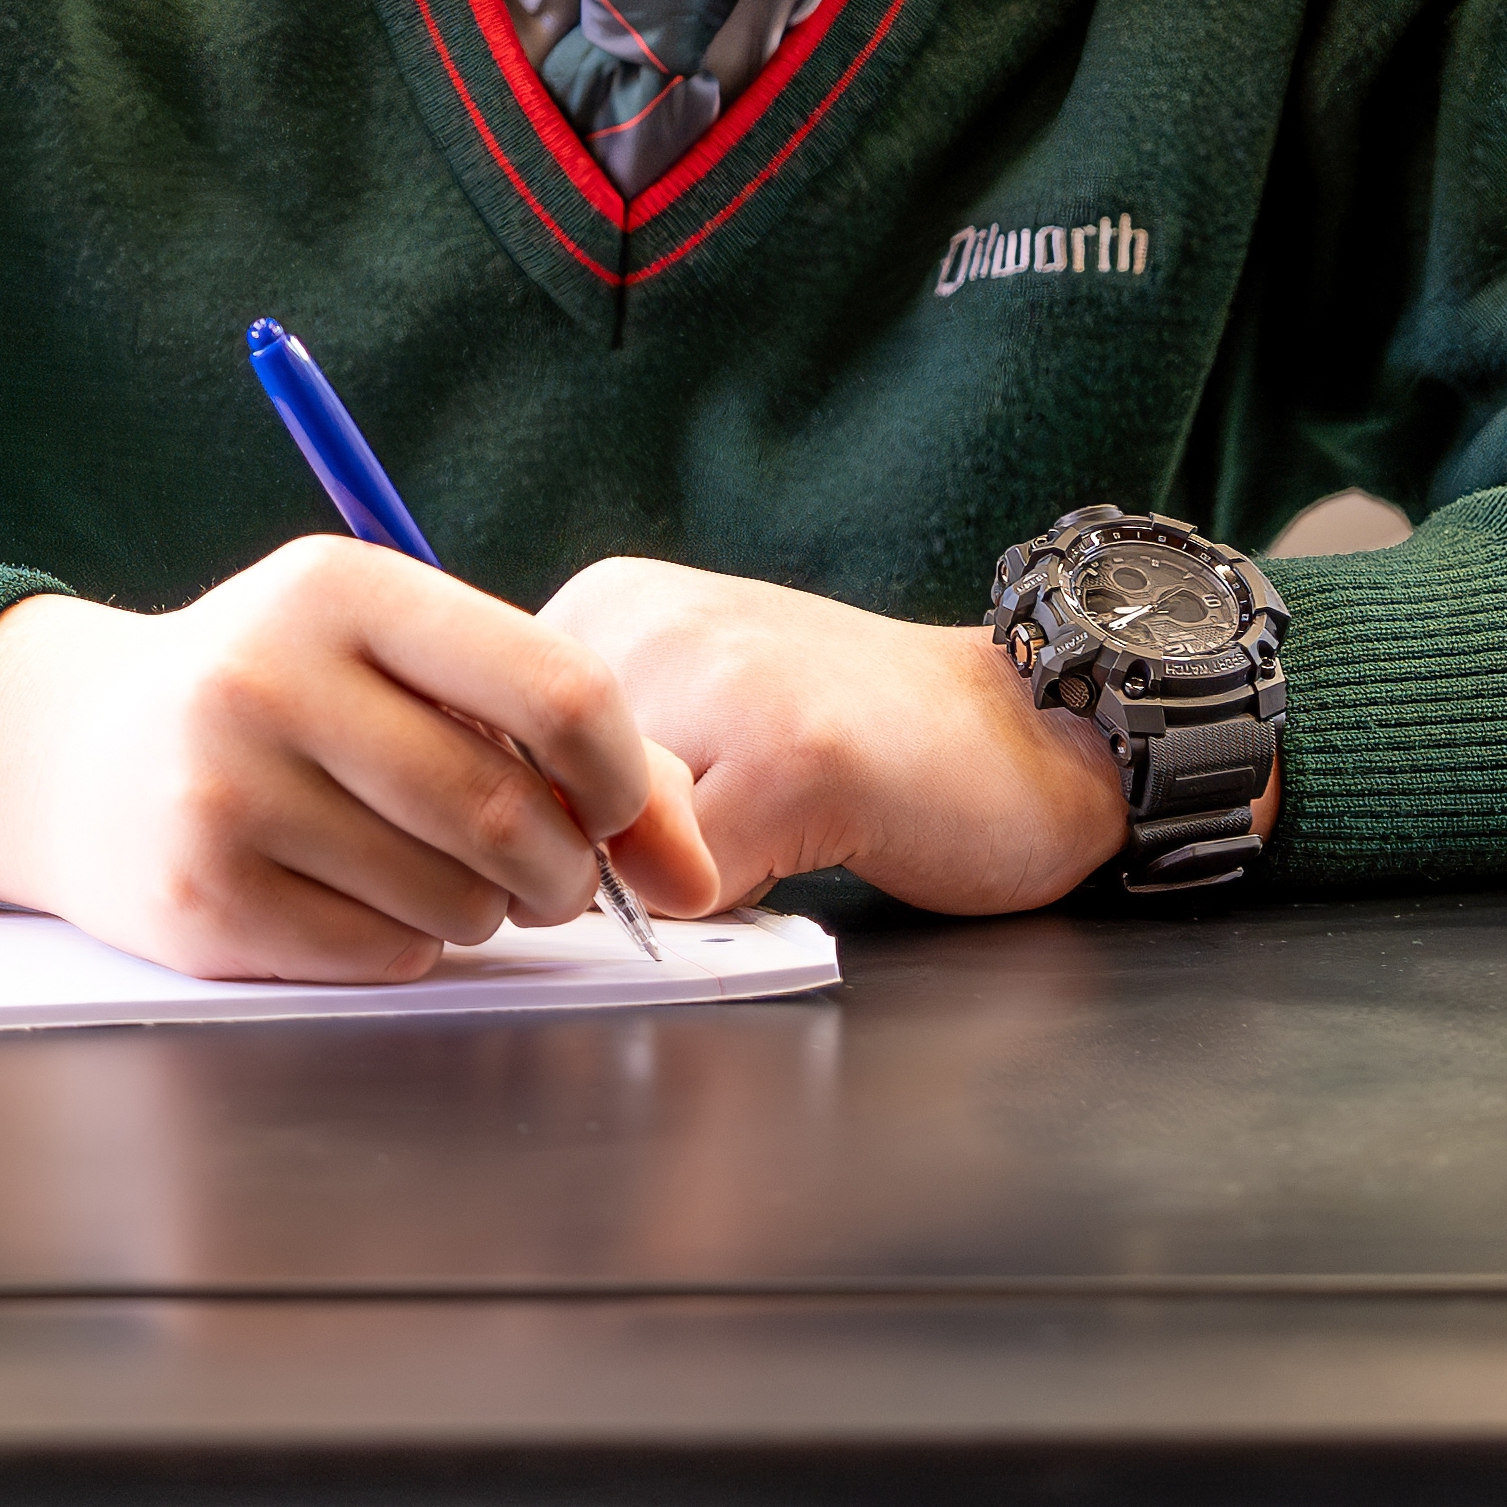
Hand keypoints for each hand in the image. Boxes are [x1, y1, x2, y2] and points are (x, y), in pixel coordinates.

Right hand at [0, 537, 723, 984]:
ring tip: (442, 876)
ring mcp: (229, 793)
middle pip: (510, 814)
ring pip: (454, 901)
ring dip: (485, 912)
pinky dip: (408, 947)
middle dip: (566, 868)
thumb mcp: (387, 648)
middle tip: (554, 875)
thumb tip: (685, 846)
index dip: (624, 773)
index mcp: (343, 587)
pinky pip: (383, 957)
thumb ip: (535, 715)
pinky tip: (365, 900)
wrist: (75, 754)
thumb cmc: (283, 695)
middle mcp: (275, 678)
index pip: (555, 688)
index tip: (627, 814)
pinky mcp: (205, 898)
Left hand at [532, 559, 1149, 916]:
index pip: (475, 752)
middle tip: (699, 853)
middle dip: (587, 870)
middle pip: (529, 805)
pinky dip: (732, 902)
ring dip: (664, 887)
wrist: (1030, 727)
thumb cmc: (857, 745)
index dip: (526, 834)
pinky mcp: (792, 754)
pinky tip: (807, 843)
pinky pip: (688, 883)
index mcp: (606, 605)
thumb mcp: (689, 725)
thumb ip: (585, 772)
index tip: (603, 847)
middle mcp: (644, 619)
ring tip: (760, 834)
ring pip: (601, 848)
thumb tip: (477, 863)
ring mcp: (721, 678)